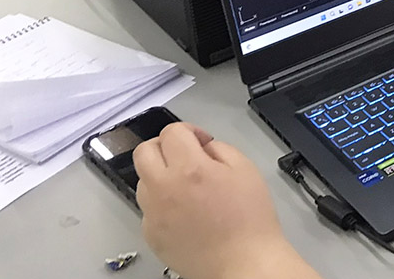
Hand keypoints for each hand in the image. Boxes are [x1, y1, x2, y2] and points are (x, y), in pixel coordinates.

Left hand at [135, 123, 318, 278]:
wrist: (242, 263)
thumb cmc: (250, 220)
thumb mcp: (246, 169)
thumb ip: (221, 149)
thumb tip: (204, 147)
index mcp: (191, 169)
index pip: (172, 132)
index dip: (189, 130)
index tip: (201, 141)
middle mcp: (165, 189)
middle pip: (144, 151)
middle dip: (163, 146)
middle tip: (184, 155)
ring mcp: (154, 214)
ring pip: (143, 180)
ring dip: (160, 174)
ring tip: (186, 185)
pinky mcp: (151, 234)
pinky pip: (148, 208)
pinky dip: (162, 202)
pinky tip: (185, 210)